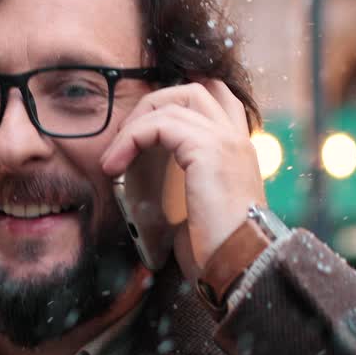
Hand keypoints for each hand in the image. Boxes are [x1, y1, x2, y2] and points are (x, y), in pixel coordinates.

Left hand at [100, 80, 266, 282]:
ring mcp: (225, 140)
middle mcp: (236, 138)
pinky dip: (130, 139)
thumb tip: (147, 182)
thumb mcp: (202, 206)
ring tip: (113, 158)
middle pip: (193, 90)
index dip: (181, 96)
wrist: (242, 265)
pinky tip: (116, 165)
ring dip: (134, 125)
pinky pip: (158, 125)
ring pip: (173, 102)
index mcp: (239, 149)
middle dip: (152, 105)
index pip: (217, 96)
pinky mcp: (207, 149)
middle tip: (126, 137)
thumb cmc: (220, 247)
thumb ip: (186, 182)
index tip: (146, 116)